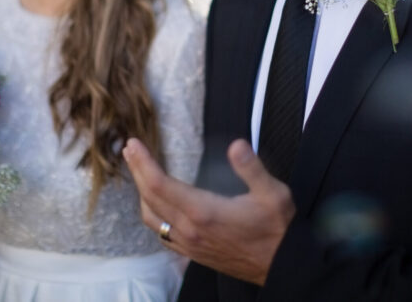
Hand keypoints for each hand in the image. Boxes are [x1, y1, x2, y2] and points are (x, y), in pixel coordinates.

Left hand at [123, 138, 294, 284]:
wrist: (281, 266)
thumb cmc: (277, 229)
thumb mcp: (272, 193)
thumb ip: (251, 168)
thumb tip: (236, 145)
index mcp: (203, 212)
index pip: (160, 184)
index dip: (143, 163)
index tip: (134, 144)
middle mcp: (190, 230)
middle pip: (150, 198)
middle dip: (137, 171)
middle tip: (130, 150)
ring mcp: (189, 245)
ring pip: (152, 218)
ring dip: (142, 193)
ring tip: (140, 173)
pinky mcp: (193, 253)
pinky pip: (162, 233)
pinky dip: (152, 214)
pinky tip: (156, 205)